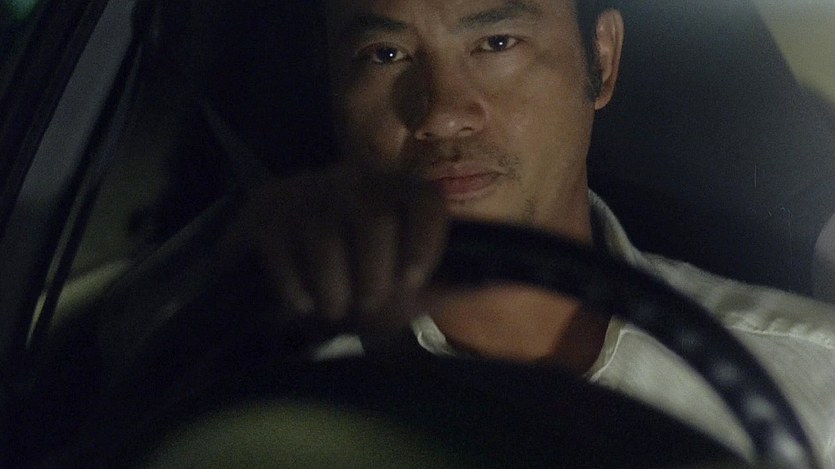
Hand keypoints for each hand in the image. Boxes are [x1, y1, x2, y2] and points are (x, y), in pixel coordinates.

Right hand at [228, 164, 447, 335]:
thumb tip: (502, 283)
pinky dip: (294, 287)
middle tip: (366, 302)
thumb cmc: (363, 279)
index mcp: (398, 193)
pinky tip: (300, 302)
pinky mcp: (265, 210)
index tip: (412, 281)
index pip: (425, 200)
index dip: (425, 242)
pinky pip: (281, 249)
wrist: (297, 278)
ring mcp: (307, 191)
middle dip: (373, 277)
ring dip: (333, 290)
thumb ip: (450, 283)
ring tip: (333, 306)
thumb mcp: (408, 288)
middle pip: (375, 220)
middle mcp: (355, 181)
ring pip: (325, 238)